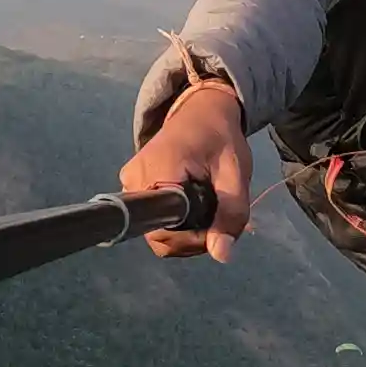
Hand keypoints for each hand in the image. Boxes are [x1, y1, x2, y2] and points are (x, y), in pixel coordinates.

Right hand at [120, 81, 251, 261]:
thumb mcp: (235, 175)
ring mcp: (130, 185)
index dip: (192, 240)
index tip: (216, 228)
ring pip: (156, 231)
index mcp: (157, 174)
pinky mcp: (134, 187)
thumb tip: (221, 255)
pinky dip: (178, 222)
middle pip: (159, 236)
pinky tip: (197, 207)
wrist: (202, 111)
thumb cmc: (220, 138)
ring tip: (210, 210)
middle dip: (193, 237)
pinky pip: (154, 219)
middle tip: (219, 219)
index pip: (164, 233)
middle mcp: (133, 182)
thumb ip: (230, 214)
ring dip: (186, 232)